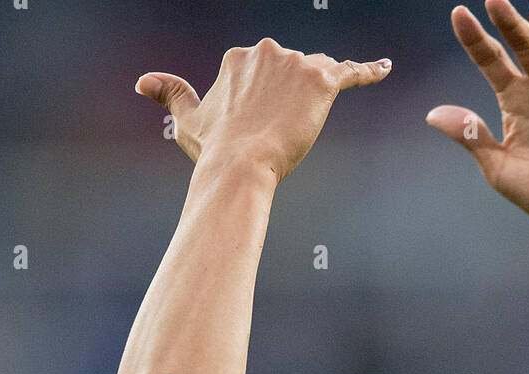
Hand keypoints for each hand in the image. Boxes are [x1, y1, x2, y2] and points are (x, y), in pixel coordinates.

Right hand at [135, 38, 390, 183]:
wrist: (240, 167)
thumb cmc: (214, 151)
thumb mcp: (188, 120)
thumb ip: (170, 93)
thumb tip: (141, 82)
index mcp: (238, 56)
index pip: (265, 72)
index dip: (269, 103)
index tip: (261, 128)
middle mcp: (267, 50)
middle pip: (294, 71)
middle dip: (293, 99)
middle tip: (280, 134)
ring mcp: (296, 63)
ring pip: (319, 74)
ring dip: (318, 97)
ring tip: (308, 123)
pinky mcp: (323, 81)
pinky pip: (352, 71)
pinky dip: (370, 70)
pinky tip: (386, 68)